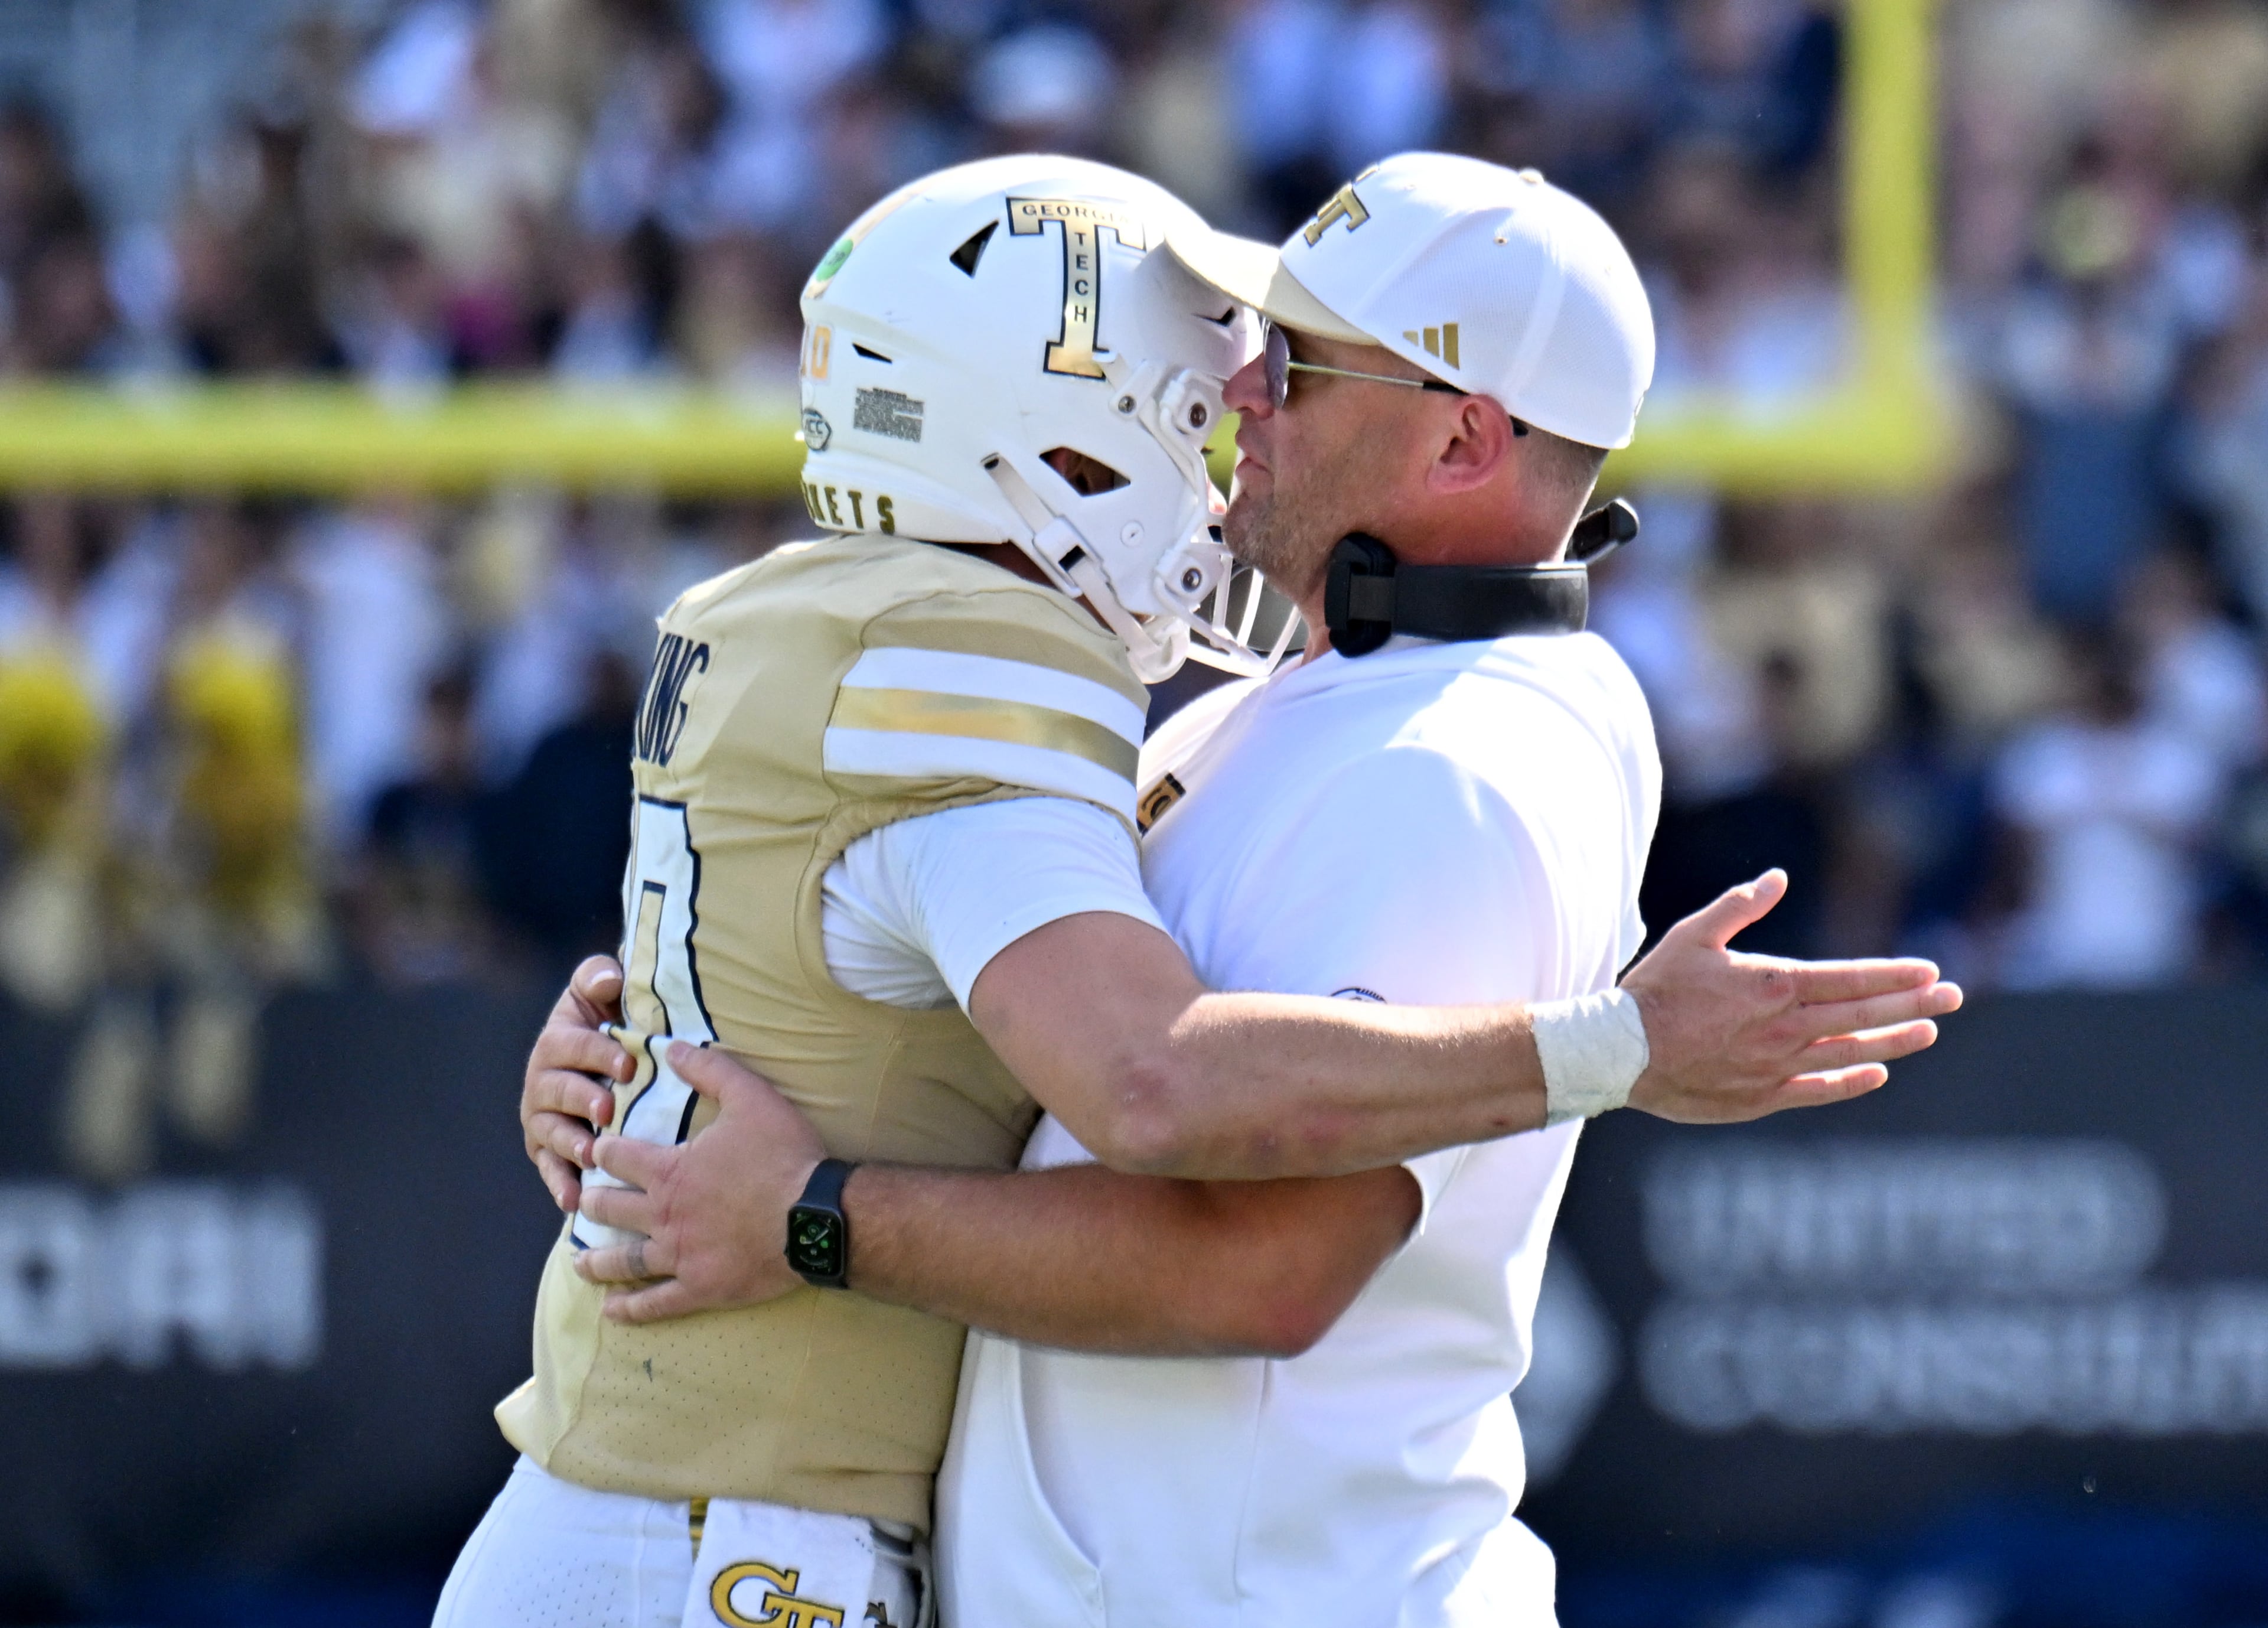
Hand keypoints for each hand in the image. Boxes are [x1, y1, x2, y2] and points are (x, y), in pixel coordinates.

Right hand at [521, 956, 632, 1212]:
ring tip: (591, 1153)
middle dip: (583, 1098)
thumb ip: (598, 978)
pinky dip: (560, 1184)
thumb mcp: (600, 992)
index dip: (597, 1053)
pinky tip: (573, 1201)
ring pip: (552, 1131)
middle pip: (559, 1089)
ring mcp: (542, 1117)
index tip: (627, 1065)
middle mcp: (542, 1079)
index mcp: (558, 1040)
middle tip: (608, 1110)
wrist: (605, 1061)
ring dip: (571, 1142)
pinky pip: (550, 1168)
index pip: (572, 1044)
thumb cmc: (608, 1020)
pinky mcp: (547, 1149)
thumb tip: (609, 977)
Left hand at [573, 1041, 827, 1322]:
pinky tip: (612, 1311)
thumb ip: (709, 1069)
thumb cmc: (785, 1155)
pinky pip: (656, 1304)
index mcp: (670, 1171)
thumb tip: (670, 1046)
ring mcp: (680, 1256)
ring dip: (597, 1262)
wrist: (816, 1216)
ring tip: (579, 1263)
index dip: (603, 1152)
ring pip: (624, 1262)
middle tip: (583, 1203)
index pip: (619, 1158)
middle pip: (612, 1210)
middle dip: (593, 1204)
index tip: (594, 1151)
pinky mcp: (700, 1288)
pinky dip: (631, 1309)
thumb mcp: (751, 1097)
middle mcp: (664, 1215)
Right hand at [1621, 870, 1962, 1122]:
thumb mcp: (1695, 934)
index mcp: (1774, 984)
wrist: (1620, 1052)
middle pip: (1862, 1014)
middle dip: (1912, 1003)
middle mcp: (1785, 1027)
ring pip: (1850, 1052)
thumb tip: (1778, 878)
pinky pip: (1818, 1089)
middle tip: (1954, 997)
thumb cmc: (1655, 988)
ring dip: (1893, 1041)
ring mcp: (1777, 1065)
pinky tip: (1876, 1072)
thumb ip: (1741, 905)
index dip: (1894, 974)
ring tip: (1928, 1032)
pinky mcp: (1761, 1096)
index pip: (1850, 978)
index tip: (1930, 970)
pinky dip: (1851, 1080)